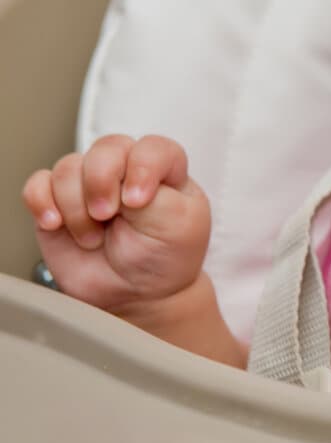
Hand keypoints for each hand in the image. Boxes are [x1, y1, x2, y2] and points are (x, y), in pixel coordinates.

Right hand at [22, 134, 210, 313]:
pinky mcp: (57, 204)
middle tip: (106, 215)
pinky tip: (55, 223)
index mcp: (163, 170)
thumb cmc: (165, 257)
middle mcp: (125, 170)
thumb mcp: (180, 224)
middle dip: (102, 184)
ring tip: (92, 236)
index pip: (152, 148)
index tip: (137, 201)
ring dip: (76, 206)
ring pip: (68, 167)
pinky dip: (41, 202)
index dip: (141, 168)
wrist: (136, 294)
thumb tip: (118, 184)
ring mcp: (89, 185)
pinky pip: (38, 184)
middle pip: (106, 149)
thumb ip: (155, 195)